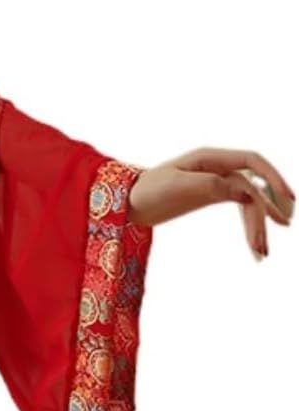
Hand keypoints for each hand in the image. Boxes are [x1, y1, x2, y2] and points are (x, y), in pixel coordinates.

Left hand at [128, 147, 294, 258]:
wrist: (127, 202)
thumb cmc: (147, 190)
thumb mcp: (177, 186)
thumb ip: (213, 186)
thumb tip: (249, 193)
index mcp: (209, 158)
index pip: (252, 162)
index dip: (273, 178)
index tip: (289, 200)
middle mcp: (216, 167)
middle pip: (253, 187)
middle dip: (264, 213)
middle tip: (268, 240)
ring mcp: (216, 182)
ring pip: (248, 201)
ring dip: (257, 225)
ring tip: (261, 252)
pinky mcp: (212, 196)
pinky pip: (239, 208)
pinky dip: (248, 225)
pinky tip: (255, 244)